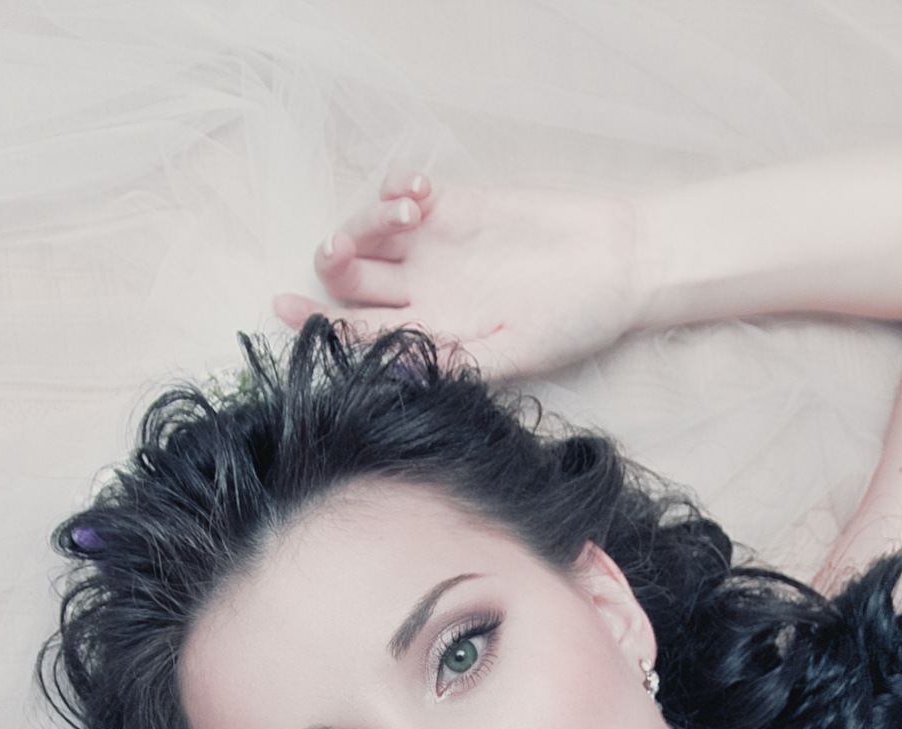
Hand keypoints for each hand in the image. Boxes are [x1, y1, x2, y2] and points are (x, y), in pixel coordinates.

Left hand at [274, 171, 641, 380]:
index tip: (283, 308)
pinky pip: (404, 192)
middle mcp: (422, 293)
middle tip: (343, 250)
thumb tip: (393, 369)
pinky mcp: (456, 206)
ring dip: (366, 219)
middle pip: (350, 277)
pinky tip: (420, 194)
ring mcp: (436, 247)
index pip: (354, 332)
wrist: (618, 267)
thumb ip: (454, 362)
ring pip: (370, 231)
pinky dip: (397, 187)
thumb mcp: (514, 354)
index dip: (313, 322)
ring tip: (403, 214)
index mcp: (427, 335)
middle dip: (333, 261)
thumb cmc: (572, 322)